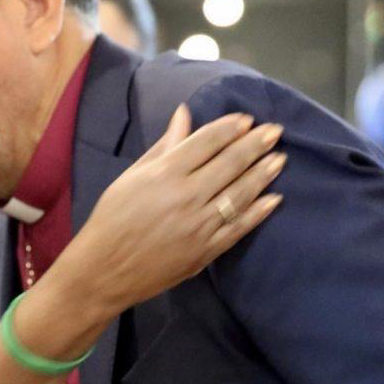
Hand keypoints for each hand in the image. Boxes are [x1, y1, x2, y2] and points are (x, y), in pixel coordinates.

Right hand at [45, 104, 284, 341]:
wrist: (104, 270)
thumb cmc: (112, 219)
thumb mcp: (131, 177)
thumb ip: (163, 147)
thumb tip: (184, 114)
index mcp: (164, 173)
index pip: (206, 142)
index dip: (230, 128)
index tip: (248, 119)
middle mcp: (186, 196)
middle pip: (230, 163)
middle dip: (256, 144)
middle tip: (275, 131)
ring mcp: (199, 225)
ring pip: (240, 193)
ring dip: (263, 174)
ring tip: (279, 159)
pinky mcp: (206, 251)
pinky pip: (238, 227)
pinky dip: (258, 212)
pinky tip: (273, 199)